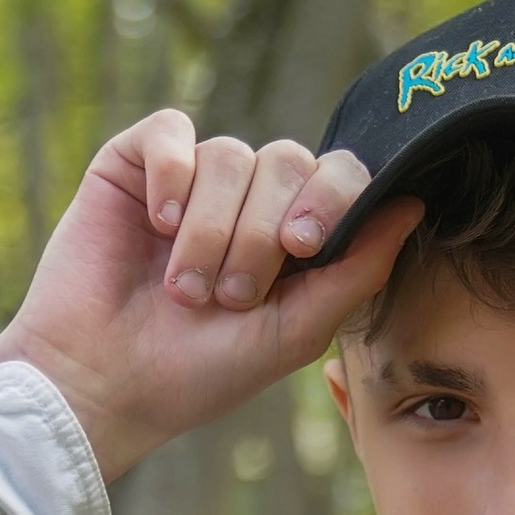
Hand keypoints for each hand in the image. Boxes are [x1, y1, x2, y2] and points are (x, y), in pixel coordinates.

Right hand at [0, 111, 419, 480]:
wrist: (100, 384)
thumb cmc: (196, 372)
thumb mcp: (293, 332)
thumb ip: (358, 271)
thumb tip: (414, 204)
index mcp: (292, 237)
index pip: (339, 178)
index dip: (332, 199)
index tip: (301, 247)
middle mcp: (246, 201)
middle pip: (288, 161)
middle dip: (261, 233)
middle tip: (229, 296)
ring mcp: (191, 180)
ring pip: (231, 155)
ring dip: (212, 229)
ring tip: (185, 289)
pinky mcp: (135, 165)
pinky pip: (172, 130)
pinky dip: (172, 176)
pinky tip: (157, 224)